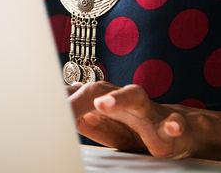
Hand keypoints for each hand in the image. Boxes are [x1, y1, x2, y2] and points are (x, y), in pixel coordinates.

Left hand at [67, 81, 217, 159]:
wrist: (180, 131)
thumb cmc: (136, 129)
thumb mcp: (105, 127)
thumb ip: (83, 117)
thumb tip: (54, 110)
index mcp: (107, 102)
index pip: (78, 95)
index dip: (59, 100)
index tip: (40, 108)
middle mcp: (124, 102)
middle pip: (100, 89)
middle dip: (78, 96)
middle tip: (60, 108)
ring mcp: (149, 113)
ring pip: (136, 97)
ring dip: (119, 98)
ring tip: (102, 103)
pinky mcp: (172, 129)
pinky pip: (174, 124)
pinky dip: (173, 125)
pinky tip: (171, 127)